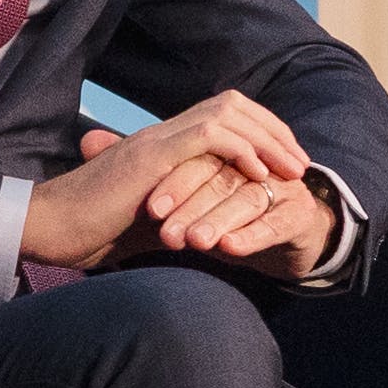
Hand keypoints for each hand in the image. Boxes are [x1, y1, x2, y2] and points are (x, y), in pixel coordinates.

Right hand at [20, 90, 310, 270]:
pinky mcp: (152, 156)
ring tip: (292, 169)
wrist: (47, 228)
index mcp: (160, 144)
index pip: (221, 116)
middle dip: (274, 129)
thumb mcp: (145, 221)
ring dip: (268, 138)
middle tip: (301, 162)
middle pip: (233, 103)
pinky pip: (210, 136)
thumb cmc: (87, 231)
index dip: (260, 133)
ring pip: (228, 112)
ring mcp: (156, 140)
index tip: (283, 164)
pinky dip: (242, 149)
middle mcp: (161, 133)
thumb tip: (206, 228)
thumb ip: (178, 213)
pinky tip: (260, 175)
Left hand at [145, 158, 339, 279]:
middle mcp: (255, 164)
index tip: (152, 210)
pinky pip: (276, 223)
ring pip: (247, 198)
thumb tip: (88, 139)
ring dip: (219, 220)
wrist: (289, 238)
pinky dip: (252, 235)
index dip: (175, 182)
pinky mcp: (299, 215)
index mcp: (229, 153)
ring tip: (196, 242)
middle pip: (222, 176)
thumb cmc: (230, 214)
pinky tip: (230, 248)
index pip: (200, 159)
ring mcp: (281, 187)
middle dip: (192, 205)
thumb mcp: (192, 200)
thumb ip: (149, 176)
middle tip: (168, 234)